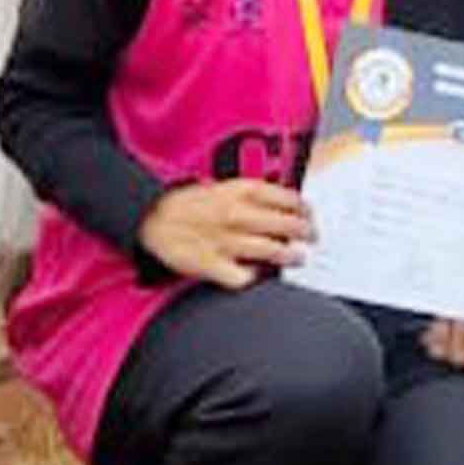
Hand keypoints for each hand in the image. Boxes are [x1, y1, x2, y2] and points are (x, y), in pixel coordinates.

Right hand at [137, 177, 315, 291]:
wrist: (153, 218)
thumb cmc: (188, 203)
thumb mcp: (223, 187)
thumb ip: (252, 196)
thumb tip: (282, 206)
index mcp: (240, 192)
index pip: (287, 198)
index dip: (304, 208)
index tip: (309, 214)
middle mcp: (237, 215)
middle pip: (285, 225)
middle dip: (305, 232)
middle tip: (311, 236)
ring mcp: (226, 241)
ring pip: (271, 251)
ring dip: (290, 255)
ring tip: (298, 257)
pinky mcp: (213, 265)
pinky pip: (242, 277)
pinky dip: (254, 277)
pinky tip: (259, 275)